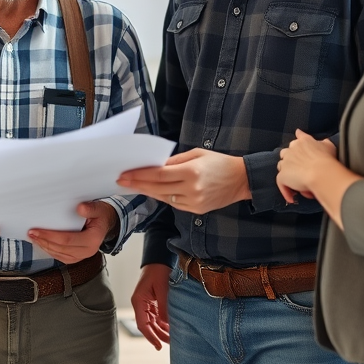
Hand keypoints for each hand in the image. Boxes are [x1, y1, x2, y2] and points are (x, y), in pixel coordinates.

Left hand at [28, 201, 116, 263]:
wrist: (106, 223)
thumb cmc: (101, 215)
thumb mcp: (99, 208)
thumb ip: (90, 208)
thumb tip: (80, 208)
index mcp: (93, 239)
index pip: (67, 240)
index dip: (50, 236)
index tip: (37, 230)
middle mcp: (88, 251)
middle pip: (61, 248)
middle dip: (44, 241)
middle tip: (31, 233)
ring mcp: (83, 256)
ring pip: (60, 254)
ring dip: (45, 246)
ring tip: (33, 238)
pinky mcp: (77, 257)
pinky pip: (61, 257)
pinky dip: (50, 251)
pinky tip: (42, 244)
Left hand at [117, 149, 250, 213]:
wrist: (242, 180)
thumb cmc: (220, 162)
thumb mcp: (197, 154)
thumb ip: (175, 160)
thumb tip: (155, 165)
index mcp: (191, 172)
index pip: (158, 175)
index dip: (139, 175)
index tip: (125, 174)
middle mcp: (192, 189)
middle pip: (157, 188)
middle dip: (137, 184)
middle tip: (121, 181)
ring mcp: (194, 202)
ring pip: (164, 198)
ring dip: (147, 192)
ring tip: (133, 186)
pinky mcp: (196, 210)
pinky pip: (174, 203)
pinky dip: (162, 197)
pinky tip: (152, 191)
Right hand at [131, 264, 170, 349]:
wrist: (159, 260)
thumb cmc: (158, 271)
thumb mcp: (162, 289)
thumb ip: (164, 307)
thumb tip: (166, 324)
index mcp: (138, 301)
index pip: (142, 324)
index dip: (150, 336)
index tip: (158, 345)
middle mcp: (140, 304)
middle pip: (147, 325)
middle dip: (158, 335)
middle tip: (170, 343)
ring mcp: (146, 304)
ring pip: (152, 322)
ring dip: (161, 330)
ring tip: (172, 338)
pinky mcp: (152, 302)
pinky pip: (156, 316)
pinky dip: (163, 323)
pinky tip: (171, 328)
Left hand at [276, 129, 337, 203]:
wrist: (321, 173)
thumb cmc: (328, 160)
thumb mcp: (329, 147)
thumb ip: (324, 143)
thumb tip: (323, 142)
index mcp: (304, 141)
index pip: (299, 136)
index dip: (298, 138)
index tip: (297, 135)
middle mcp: (291, 150)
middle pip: (286, 153)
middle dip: (292, 161)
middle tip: (302, 171)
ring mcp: (285, 163)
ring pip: (282, 168)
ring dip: (288, 175)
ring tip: (298, 184)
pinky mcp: (282, 176)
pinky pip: (281, 184)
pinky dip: (286, 191)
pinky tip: (292, 197)